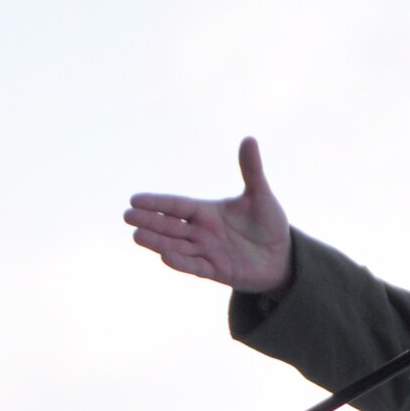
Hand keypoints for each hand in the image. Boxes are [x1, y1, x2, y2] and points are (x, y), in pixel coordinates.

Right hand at [124, 137, 291, 291]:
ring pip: (176, 246)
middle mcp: (202, 232)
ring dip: (157, 242)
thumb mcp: (261, 195)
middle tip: (127, 216)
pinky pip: (195, 267)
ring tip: (136, 236)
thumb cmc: (268, 224)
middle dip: (149, 221)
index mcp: (207, 212)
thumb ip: (251, 170)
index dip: (158, 203)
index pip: (177, 206)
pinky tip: (164, 257)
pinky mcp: (217, 271)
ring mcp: (207, 252)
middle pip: (170, 226)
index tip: (135, 199)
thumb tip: (249, 139)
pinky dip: (181, 263)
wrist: (282, 257)